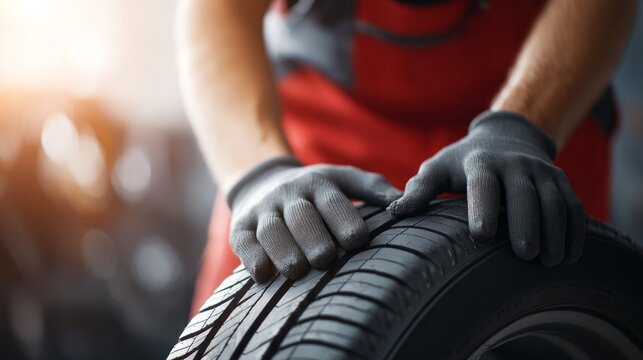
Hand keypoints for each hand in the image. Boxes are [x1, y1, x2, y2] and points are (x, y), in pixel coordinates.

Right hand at [228, 156, 401, 281]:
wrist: (262, 181)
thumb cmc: (316, 190)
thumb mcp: (343, 179)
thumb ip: (373, 188)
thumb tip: (407, 202)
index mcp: (319, 184)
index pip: (333, 202)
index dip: (345, 220)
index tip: (357, 240)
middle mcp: (290, 194)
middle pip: (302, 216)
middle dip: (313, 238)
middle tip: (325, 259)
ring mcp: (263, 210)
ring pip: (271, 229)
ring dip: (283, 250)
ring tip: (296, 271)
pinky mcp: (240, 226)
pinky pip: (244, 241)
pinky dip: (252, 257)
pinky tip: (263, 274)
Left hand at [388, 111, 585, 265]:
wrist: (505, 137)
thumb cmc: (462, 163)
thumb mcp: (437, 169)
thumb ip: (419, 190)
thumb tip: (393, 212)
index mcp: (480, 164)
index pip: (483, 185)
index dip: (483, 208)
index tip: (481, 236)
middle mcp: (514, 164)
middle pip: (524, 194)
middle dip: (526, 224)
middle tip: (525, 255)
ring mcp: (541, 171)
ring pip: (554, 200)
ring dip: (555, 231)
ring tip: (549, 262)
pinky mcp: (561, 181)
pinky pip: (573, 205)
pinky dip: (575, 230)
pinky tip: (570, 255)